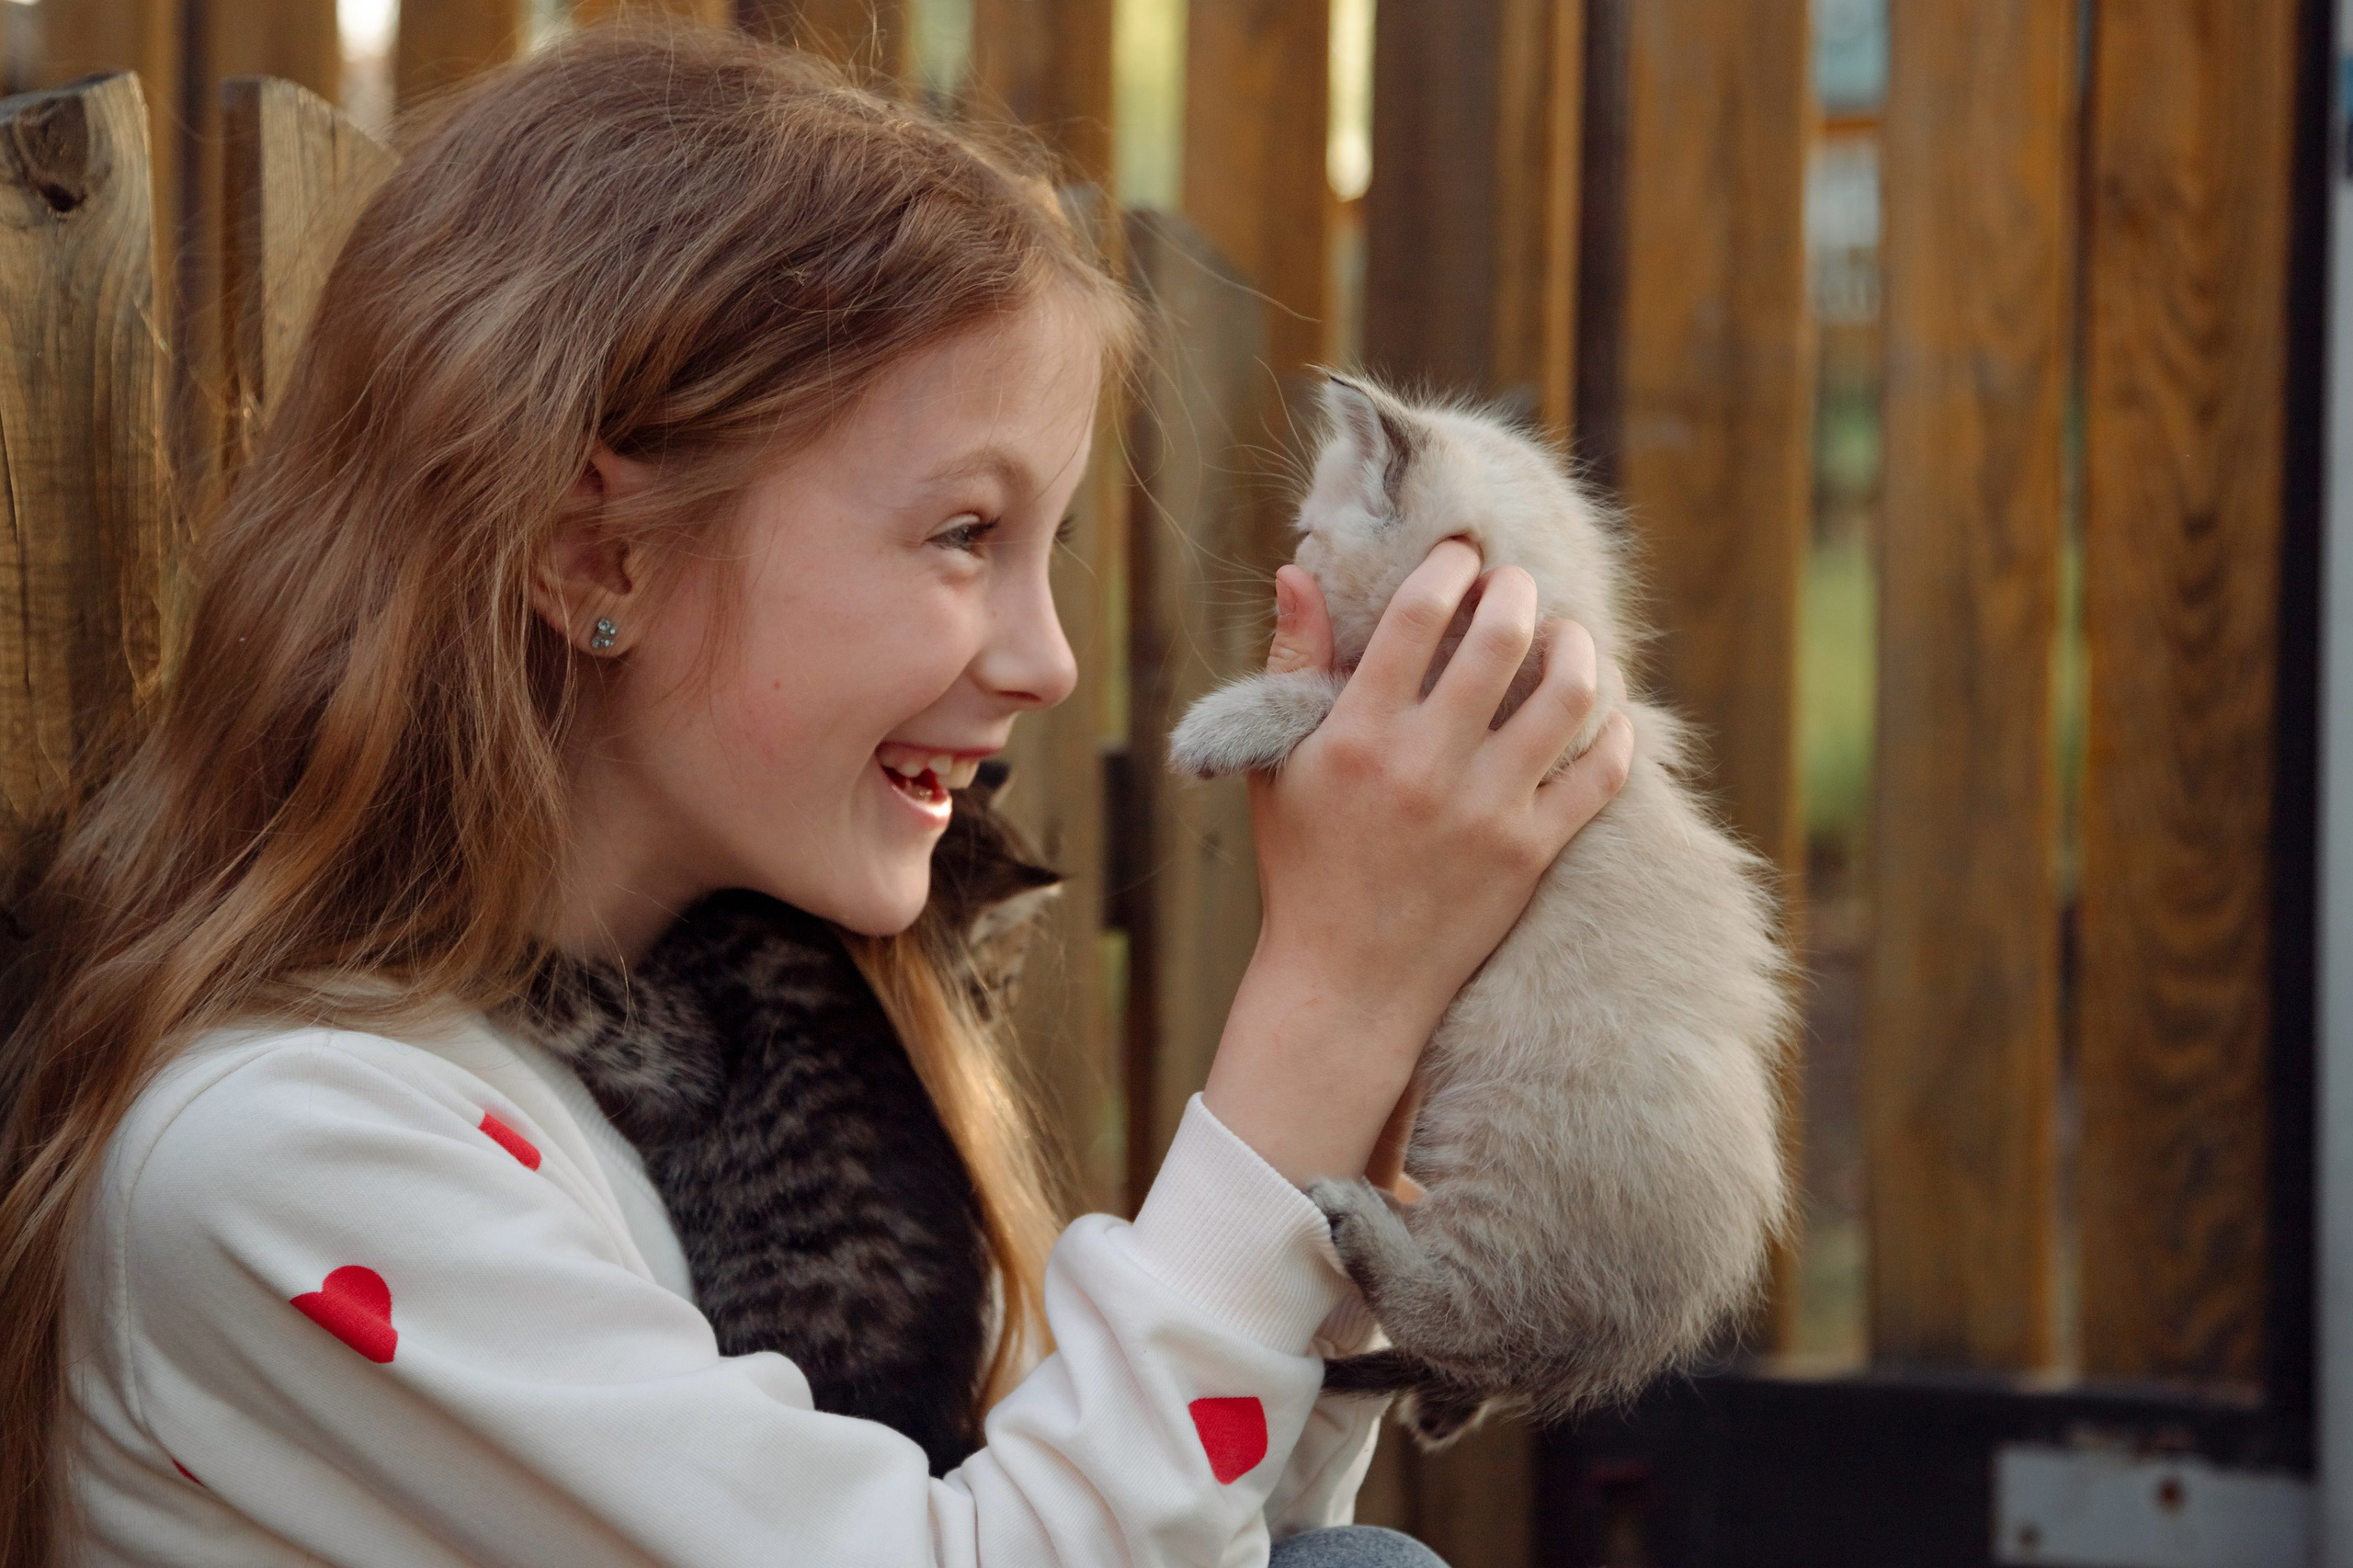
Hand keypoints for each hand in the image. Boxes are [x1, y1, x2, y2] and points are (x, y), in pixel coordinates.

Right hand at [1202, 541, 1633, 1186]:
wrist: (1346, 985)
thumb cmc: (1306, 866)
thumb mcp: (1280, 764)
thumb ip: (1292, 664)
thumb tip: (1298, 572)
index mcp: (1358, 735)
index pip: (1418, 614)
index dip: (1449, 566)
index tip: (1461, 556)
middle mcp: (1426, 766)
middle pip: (1502, 638)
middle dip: (1518, 591)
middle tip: (1517, 587)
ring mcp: (1486, 812)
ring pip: (1567, 697)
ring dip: (1578, 649)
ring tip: (1567, 639)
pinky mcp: (1531, 854)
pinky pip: (1600, 774)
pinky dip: (1613, 731)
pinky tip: (1603, 713)